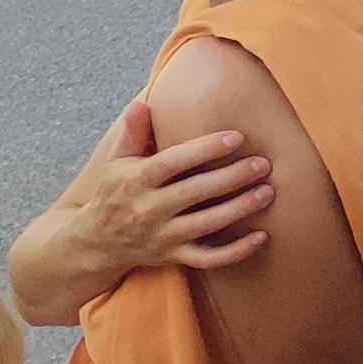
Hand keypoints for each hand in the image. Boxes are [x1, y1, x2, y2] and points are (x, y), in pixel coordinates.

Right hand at [38, 102, 275, 282]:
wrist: (95, 242)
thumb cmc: (116, 192)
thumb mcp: (118, 161)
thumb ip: (134, 133)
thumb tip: (141, 104)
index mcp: (136, 180)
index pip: (172, 163)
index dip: (204, 150)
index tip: (236, 137)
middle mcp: (148, 210)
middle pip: (194, 193)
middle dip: (231, 178)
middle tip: (263, 164)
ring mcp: (161, 236)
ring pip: (205, 225)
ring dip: (239, 210)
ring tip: (267, 192)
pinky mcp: (173, 257)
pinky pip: (208, 259)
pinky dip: (236, 252)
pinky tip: (262, 237)